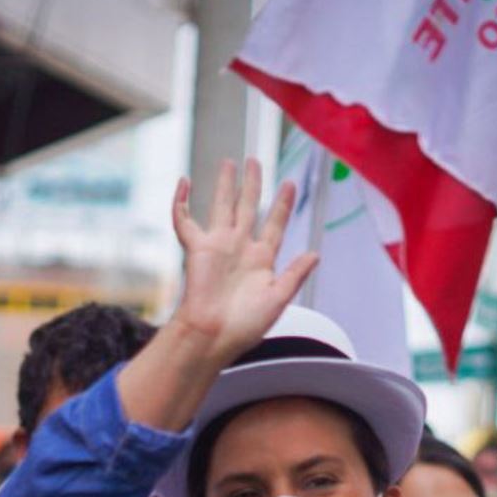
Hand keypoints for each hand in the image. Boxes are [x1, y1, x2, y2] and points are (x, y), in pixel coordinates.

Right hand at [168, 158, 316, 368]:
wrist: (213, 335)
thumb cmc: (245, 325)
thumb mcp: (279, 299)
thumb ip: (295, 274)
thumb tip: (315, 254)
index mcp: (261, 260)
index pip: (274, 224)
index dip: (283, 204)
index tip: (290, 184)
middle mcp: (240, 249)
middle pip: (248, 207)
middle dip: (252, 184)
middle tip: (254, 161)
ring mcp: (218, 246)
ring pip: (222, 206)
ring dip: (226, 185)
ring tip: (230, 163)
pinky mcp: (197, 249)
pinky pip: (185, 220)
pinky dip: (181, 202)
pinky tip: (184, 183)